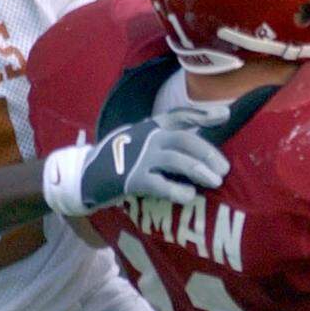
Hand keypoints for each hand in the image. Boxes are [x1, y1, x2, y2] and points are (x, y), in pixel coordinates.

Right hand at [44, 107, 230, 215]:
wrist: (84, 175)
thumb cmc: (121, 158)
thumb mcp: (141, 140)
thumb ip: (165, 140)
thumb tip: (200, 149)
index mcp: (151, 126)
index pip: (180, 116)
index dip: (203, 114)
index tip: (225, 115)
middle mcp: (147, 137)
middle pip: (184, 140)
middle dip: (207, 153)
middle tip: (224, 168)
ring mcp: (139, 158)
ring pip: (177, 161)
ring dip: (199, 170)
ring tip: (215, 181)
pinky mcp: (132, 180)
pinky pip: (160, 184)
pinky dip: (177, 190)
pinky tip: (189, 196)